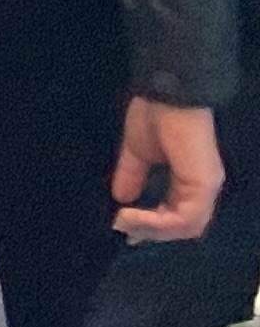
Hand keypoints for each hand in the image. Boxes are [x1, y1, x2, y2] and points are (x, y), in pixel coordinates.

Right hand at [116, 98, 224, 241]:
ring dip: (152, 230)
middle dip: (150, 232)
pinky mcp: (202, 185)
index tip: (122, 226)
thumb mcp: (136, 153)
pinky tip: (131, 214)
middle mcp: (202, 188)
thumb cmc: (154, 116)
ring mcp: (205, 188)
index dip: (152, 225)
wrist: (168, 95)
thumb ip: (132, 177)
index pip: (178, 215)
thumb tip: (119, 200)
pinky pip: (184, 217)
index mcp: (191, 181)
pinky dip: (157, 222)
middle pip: (184, 227)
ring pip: (185, 227)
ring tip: (123, 221)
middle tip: (121, 227)